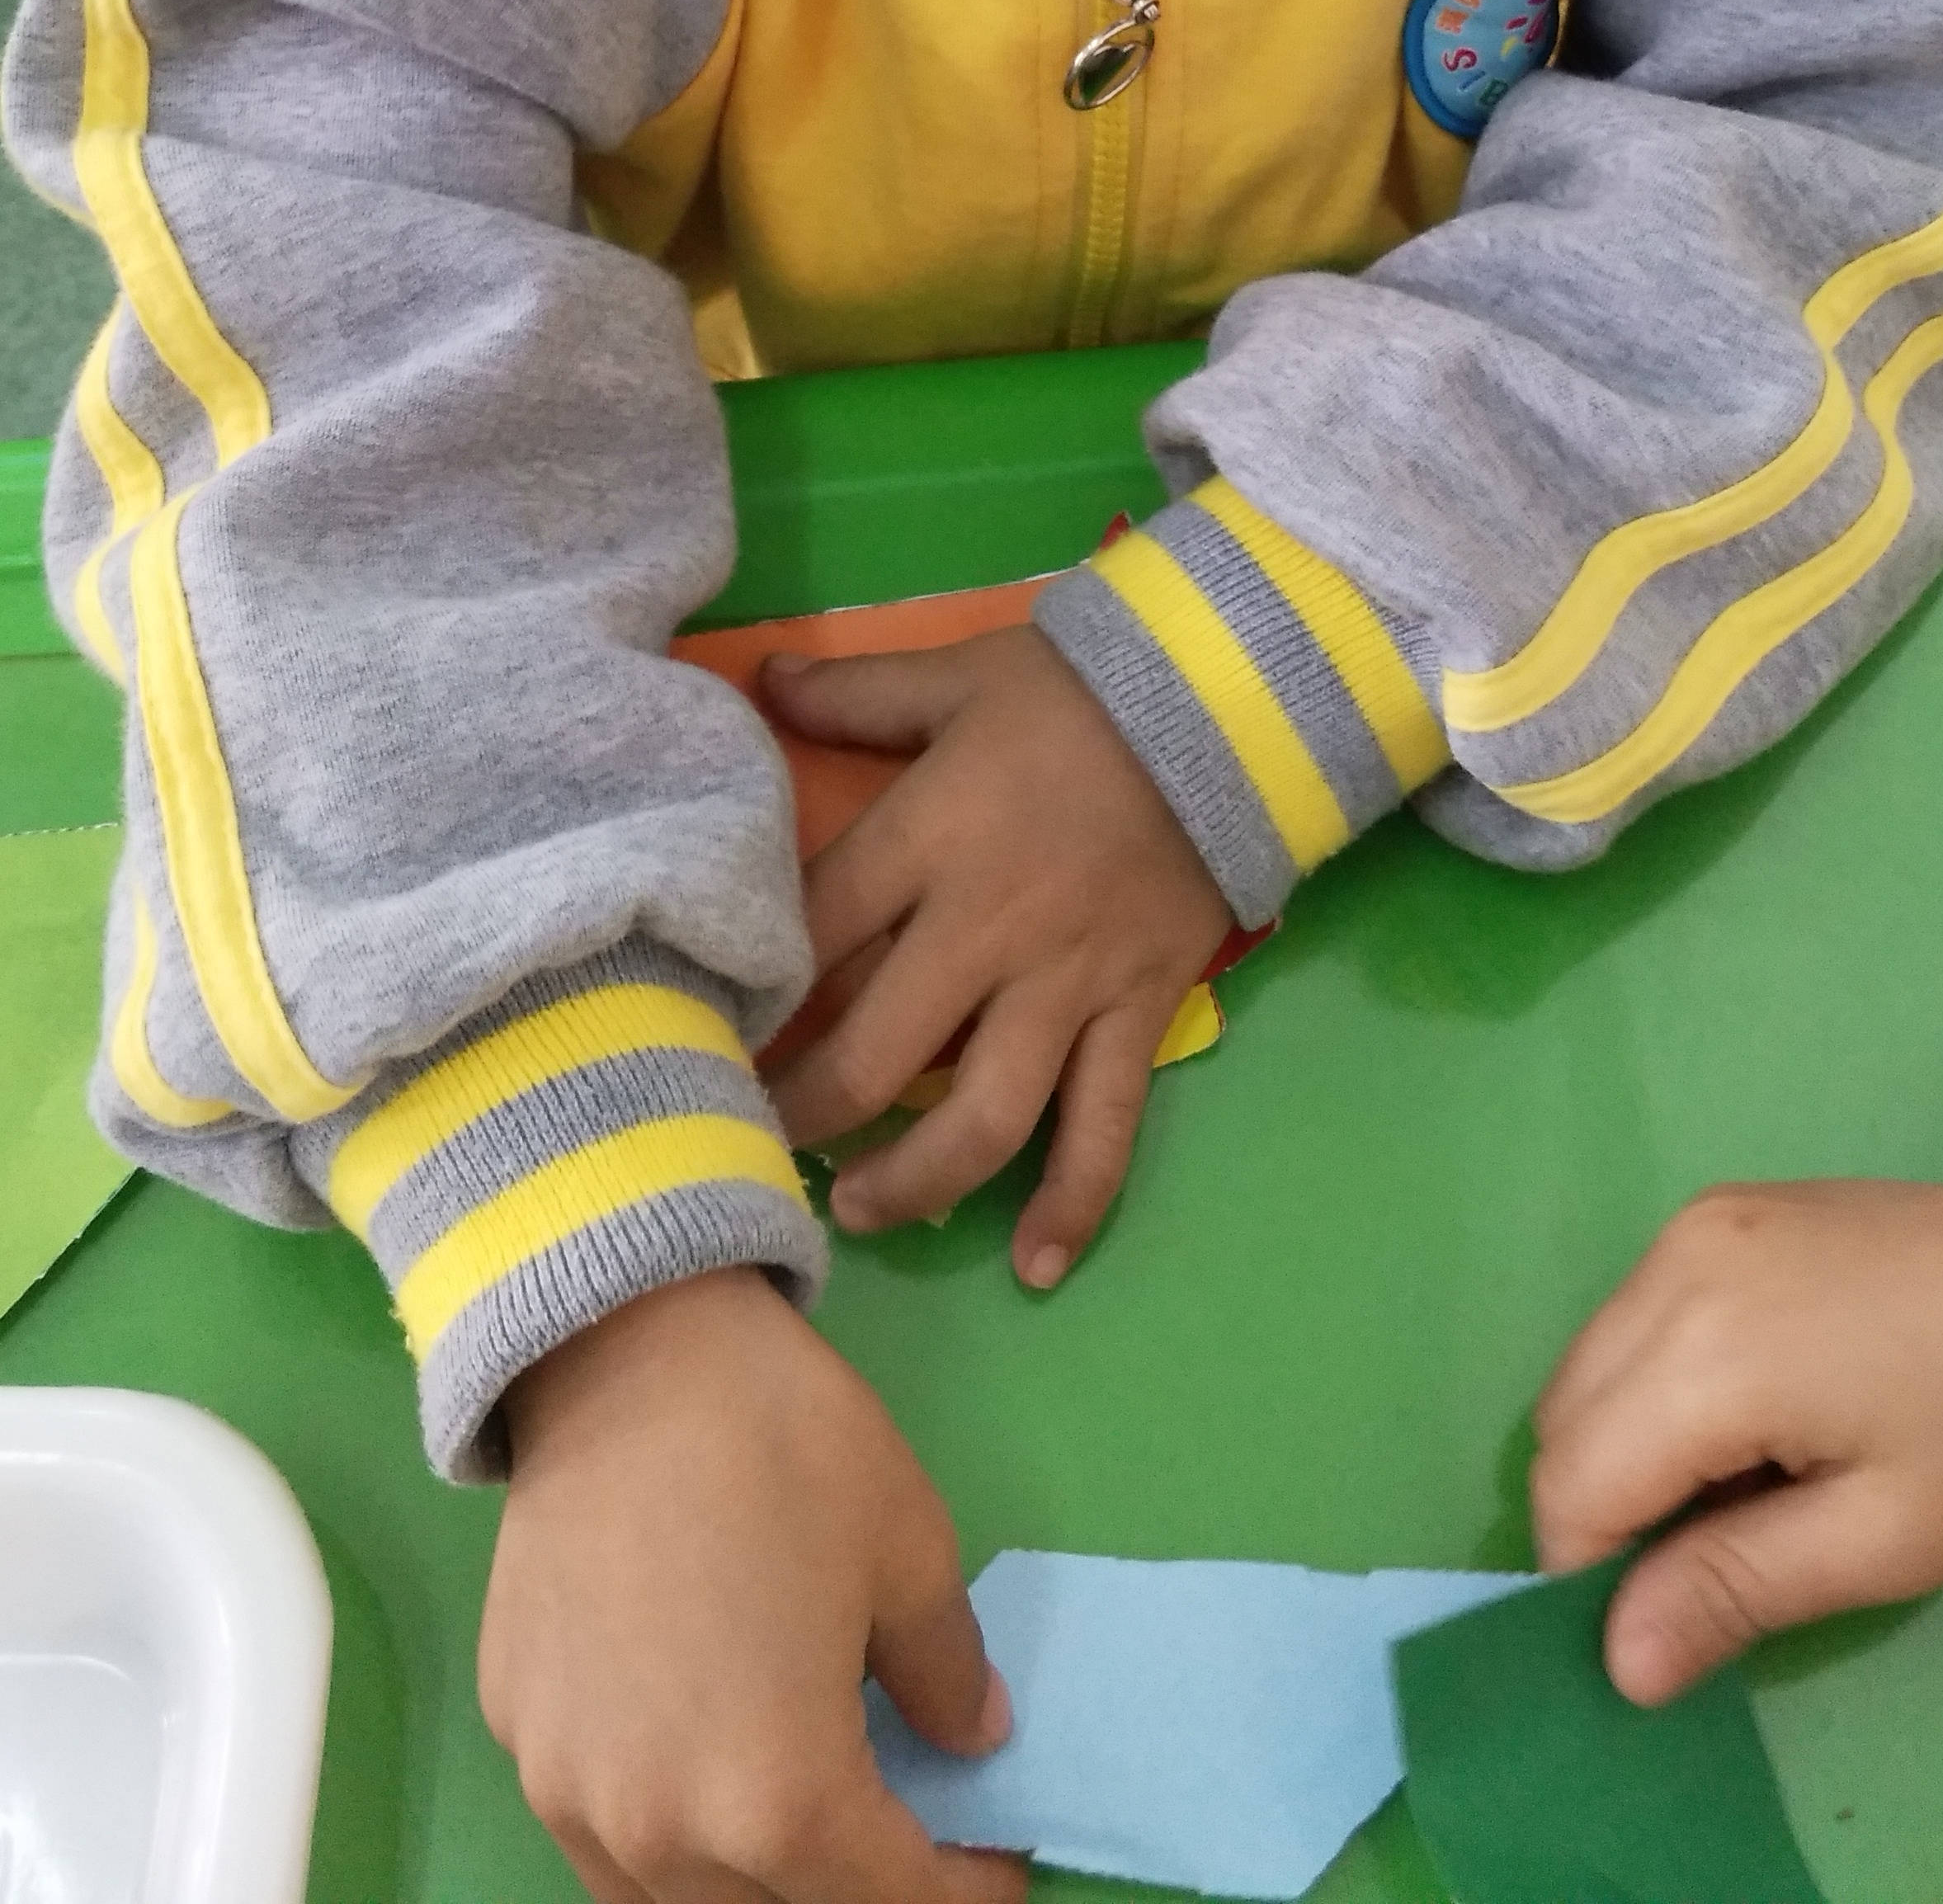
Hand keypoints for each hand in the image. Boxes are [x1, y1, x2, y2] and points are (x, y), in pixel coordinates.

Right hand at [481, 1269, 1026, 1903]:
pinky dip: (664, 1822)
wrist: (620, 1348)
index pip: (890, 1901)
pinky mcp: (518, 1736)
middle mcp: (663, 1832)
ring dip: (753, 1877)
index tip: (993, 1856)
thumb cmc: (782, 1446)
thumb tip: (968, 1740)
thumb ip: (948, 1674)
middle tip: (902, 1825)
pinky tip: (698, 1746)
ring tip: (799, 1802)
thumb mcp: (910, 1550)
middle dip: (857, 1886)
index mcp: (779, 1802)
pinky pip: (601, 1829)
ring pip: (677, 1897)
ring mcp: (573, 1793)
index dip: (960, 1891)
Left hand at [760, 623, 1227, 1286]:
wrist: (1231, 701)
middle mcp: (988, 929)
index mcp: (929, 839)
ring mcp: (1069, 982)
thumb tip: (758, 678)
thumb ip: (856, 692)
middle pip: (876, 1055)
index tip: (710, 1036)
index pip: (815, 936)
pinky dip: (1074, 1203)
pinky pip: (1106, 1125)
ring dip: (915, 1182)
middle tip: (763, 1144)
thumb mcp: (956, 674)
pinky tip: (1037, 1268)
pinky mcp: (1140, 1009)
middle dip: (808, 1115)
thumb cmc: (1077, 689)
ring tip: (859, 1211)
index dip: (757, 996)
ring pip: (984, 1117)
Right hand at [1528, 1179, 1942, 1704]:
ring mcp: (1697, 1223)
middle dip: (1607, 1510)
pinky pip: (1640, 1311)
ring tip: (1752, 1487)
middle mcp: (1674, 1264)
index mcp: (1710, 1351)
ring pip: (1593, 1361)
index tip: (1675, 1620)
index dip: (1594, 1576)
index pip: (1573, 1484)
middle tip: (1720, 1562)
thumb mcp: (1883, 1540)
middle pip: (1565, 1417)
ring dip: (1631, 1442)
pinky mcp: (1724, 1207)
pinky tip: (1759, 1414)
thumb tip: (1618, 1664)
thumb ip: (1733, 1590)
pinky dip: (1660, 1381)